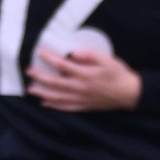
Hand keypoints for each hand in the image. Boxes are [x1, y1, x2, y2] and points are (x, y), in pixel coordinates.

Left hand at [27, 48, 142, 111]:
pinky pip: (65, 107)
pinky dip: (54, 106)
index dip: (50, 58)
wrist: (130, 93)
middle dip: (40, 77)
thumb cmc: (118, 73)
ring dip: (42, 93)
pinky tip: (45, 103)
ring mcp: (81, 99)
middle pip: (55, 83)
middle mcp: (80, 88)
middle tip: (29, 71)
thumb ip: (90, 55)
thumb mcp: (107, 59)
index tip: (40, 52)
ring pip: (57, 97)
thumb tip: (72, 53)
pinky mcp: (84, 106)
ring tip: (30, 88)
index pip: (63, 66)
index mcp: (86, 75)